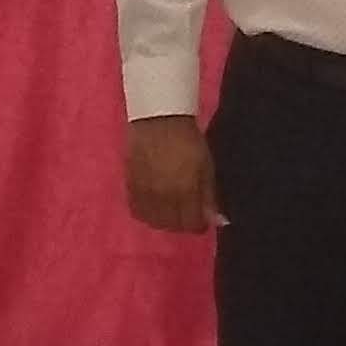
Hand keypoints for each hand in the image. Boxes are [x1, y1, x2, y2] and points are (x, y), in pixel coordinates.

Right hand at [123, 114, 223, 236]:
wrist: (158, 120)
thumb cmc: (189, 141)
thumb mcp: (206, 167)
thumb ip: (209, 196)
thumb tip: (215, 220)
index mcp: (185, 191)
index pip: (191, 224)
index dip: (200, 224)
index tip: (202, 218)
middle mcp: (163, 197)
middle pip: (172, 226)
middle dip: (183, 223)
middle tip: (188, 212)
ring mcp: (144, 193)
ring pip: (153, 222)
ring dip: (164, 220)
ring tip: (171, 209)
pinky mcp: (129, 186)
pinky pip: (136, 211)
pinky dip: (147, 212)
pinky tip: (154, 203)